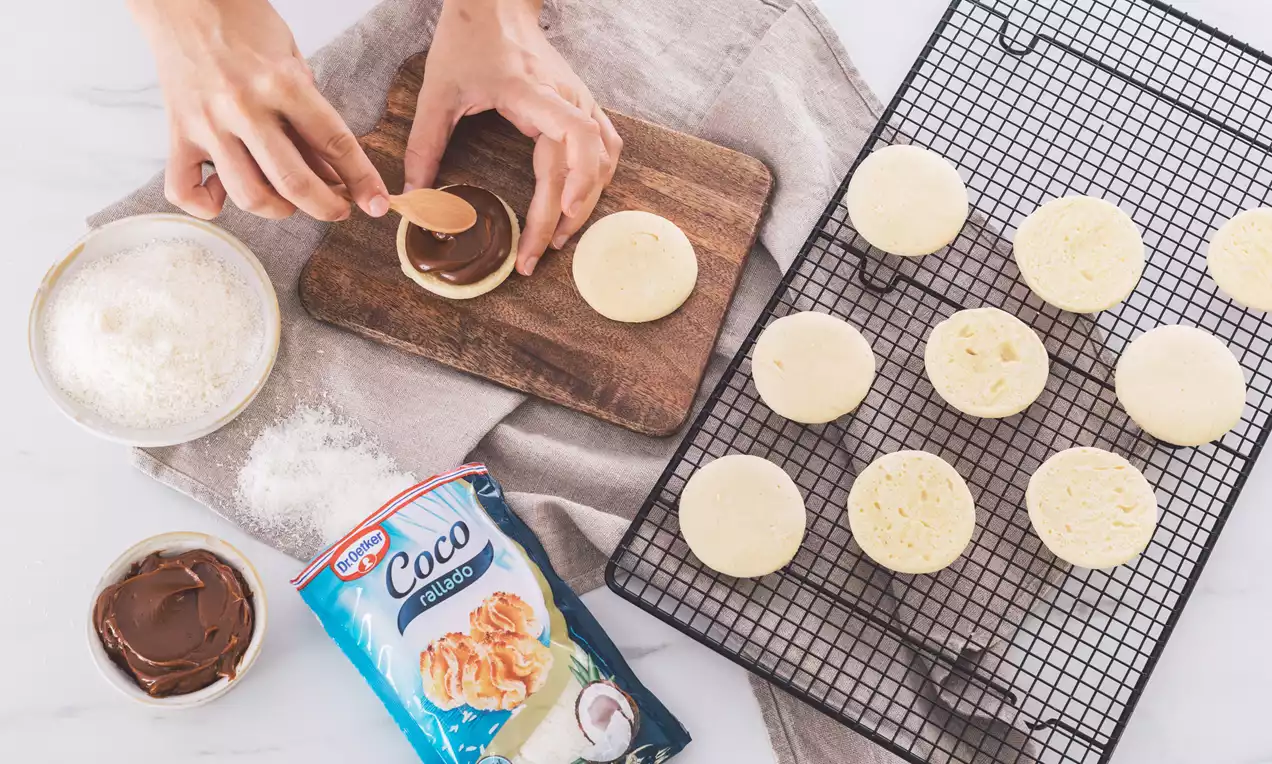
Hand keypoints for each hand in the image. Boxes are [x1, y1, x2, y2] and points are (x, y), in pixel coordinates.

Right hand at [129, 0, 389, 221]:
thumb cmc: (244, 28)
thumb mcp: (294, 63)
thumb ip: (311, 119)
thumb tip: (333, 175)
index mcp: (281, 82)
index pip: (334, 142)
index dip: (363, 180)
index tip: (377, 203)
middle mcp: (243, 106)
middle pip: (293, 182)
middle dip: (326, 207)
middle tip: (337, 209)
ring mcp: (207, 124)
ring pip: (248, 195)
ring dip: (278, 209)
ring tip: (287, 200)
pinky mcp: (177, 133)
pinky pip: (185, 191)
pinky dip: (208, 205)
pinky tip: (224, 194)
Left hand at [406, 0, 621, 274]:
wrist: (493, 3)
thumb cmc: (467, 40)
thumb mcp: (437, 92)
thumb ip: (424, 145)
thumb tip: (413, 195)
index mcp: (533, 92)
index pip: (574, 137)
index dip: (578, 177)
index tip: (562, 213)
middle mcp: (565, 97)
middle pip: (585, 164)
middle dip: (565, 216)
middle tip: (537, 254)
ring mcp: (579, 99)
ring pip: (604, 160)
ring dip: (587, 200)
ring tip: (559, 236)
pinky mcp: (582, 102)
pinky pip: (606, 145)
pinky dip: (598, 177)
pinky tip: (580, 201)